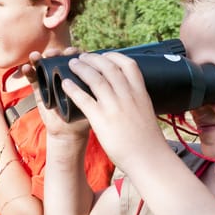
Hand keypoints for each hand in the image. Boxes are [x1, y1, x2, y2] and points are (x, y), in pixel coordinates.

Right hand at [22, 48, 90, 141]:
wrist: (67, 131)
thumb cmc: (82, 118)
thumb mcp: (91, 104)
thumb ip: (95, 93)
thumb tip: (102, 81)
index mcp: (78, 75)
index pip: (76, 58)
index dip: (74, 53)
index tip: (71, 51)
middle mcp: (64, 75)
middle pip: (59, 58)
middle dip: (55, 53)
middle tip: (53, 53)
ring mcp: (50, 80)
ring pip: (44, 65)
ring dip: (39, 58)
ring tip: (36, 56)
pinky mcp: (39, 88)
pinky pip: (33, 78)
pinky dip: (29, 71)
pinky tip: (26, 67)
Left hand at [60, 52, 165, 167]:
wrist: (149, 159)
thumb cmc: (148, 141)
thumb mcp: (146, 113)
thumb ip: (137, 102)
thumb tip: (128, 98)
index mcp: (140, 93)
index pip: (129, 65)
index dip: (114, 56)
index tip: (105, 55)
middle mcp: (128, 96)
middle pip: (109, 67)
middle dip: (94, 59)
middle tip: (82, 57)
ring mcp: (115, 107)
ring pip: (96, 79)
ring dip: (82, 68)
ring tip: (72, 64)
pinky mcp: (102, 120)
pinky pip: (84, 99)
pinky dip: (73, 88)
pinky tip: (65, 84)